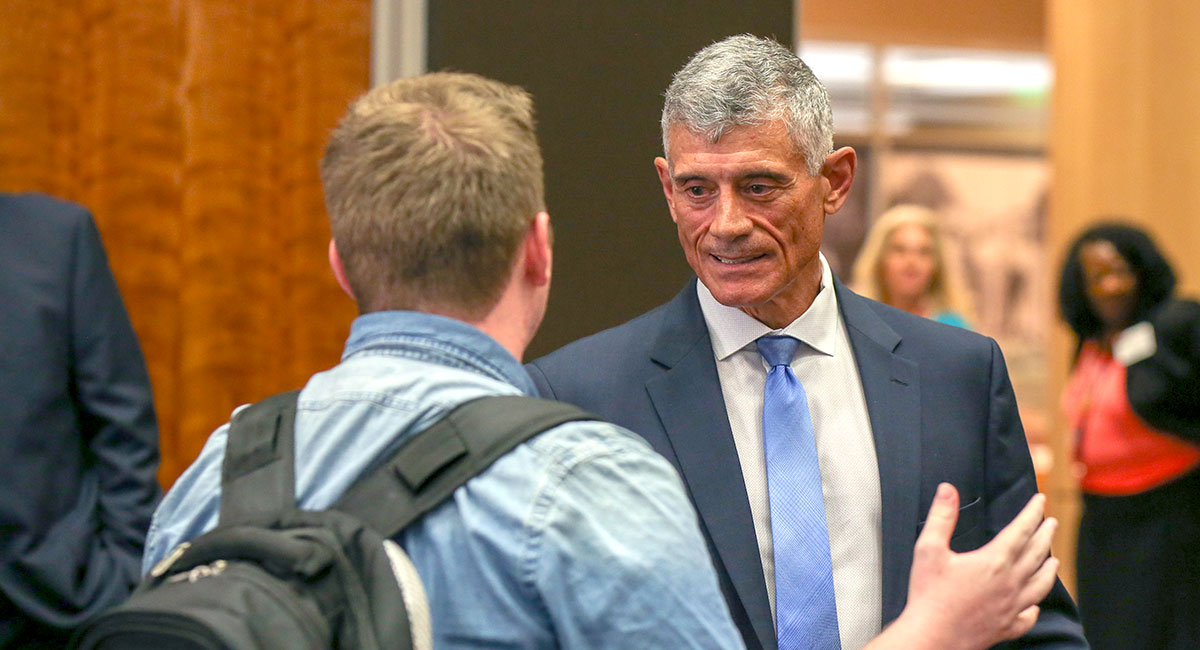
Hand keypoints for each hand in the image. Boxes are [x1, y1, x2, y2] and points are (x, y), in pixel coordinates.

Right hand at [866, 483, 1058, 649]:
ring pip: (1040, 585)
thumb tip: (948, 491)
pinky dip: (1034, 608)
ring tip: (1053, 560)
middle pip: (1036, 554)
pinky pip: (1028, 616)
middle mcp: (1009, 584)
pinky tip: (1034, 605)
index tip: (1039, 500)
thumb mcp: (929, 549)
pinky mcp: (1006, 627)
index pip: (1020, 530)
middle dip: (1045, 535)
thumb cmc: (929, 595)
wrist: (932, 637)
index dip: (1031, 513)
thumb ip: (941, 517)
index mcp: (994, 562)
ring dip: (1048, 569)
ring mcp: (1011, 607)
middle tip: (1051, 522)